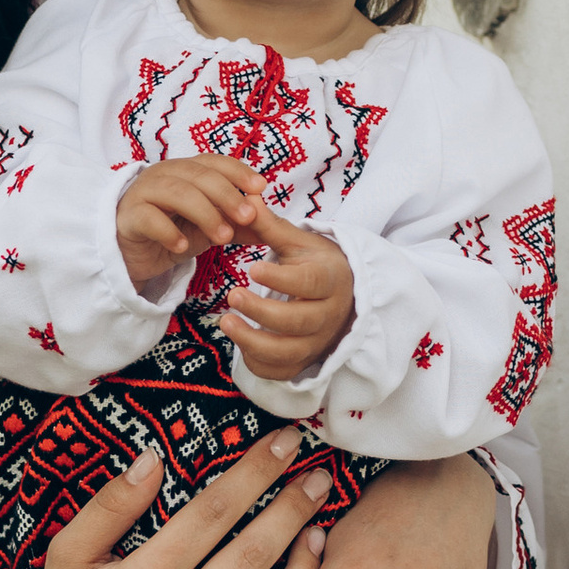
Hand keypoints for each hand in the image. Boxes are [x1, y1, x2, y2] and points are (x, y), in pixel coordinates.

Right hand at [116, 154, 263, 294]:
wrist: (132, 255)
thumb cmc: (171, 233)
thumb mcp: (209, 229)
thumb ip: (237, 225)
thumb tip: (272, 224)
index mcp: (185, 171)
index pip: (214, 162)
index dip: (238, 172)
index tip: (261, 188)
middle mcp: (164, 175)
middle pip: (198, 175)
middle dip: (227, 194)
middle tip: (247, 217)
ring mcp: (143, 193)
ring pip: (176, 192)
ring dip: (204, 213)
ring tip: (223, 237)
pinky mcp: (128, 217)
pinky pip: (149, 218)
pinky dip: (167, 231)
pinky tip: (181, 247)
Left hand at [220, 201, 355, 383]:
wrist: (343, 297)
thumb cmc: (315, 265)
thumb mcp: (298, 242)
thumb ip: (270, 225)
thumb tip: (247, 197)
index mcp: (331, 279)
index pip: (310, 282)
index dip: (282, 279)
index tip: (253, 269)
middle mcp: (328, 315)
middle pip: (299, 321)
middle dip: (263, 311)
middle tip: (232, 295)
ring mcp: (317, 342)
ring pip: (288, 352)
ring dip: (254, 341)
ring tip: (225, 322)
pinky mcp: (304, 362)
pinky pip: (280, 371)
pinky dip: (258, 362)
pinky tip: (239, 342)